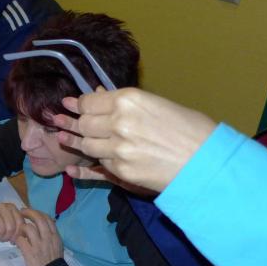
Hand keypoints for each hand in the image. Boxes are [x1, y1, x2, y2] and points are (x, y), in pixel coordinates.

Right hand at [0, 203, 24, 242]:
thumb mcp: (11, 225)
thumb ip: (19, 228)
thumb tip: (25, 237)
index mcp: (12, 207)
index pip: (20, 223)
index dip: (17, 235)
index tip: (12, 239)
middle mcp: (3, 206)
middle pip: (10, 228)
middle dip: (7, 236)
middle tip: (3, 238)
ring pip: (1, 230)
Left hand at [15, 209, 62, 265]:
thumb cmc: (53, 261)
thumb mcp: (57, 245)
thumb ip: (50, 235)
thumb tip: (43, 225)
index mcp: (55, 236)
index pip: (47, 218)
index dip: (38, 212)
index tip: (31, 211)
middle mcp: (48, 238)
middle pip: (38, 218)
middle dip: (28, 212)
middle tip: (21, 212)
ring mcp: (38, 245)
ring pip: (28, 227)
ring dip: (21, 228)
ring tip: (19, 232)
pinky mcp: (30, 252)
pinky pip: (20, 240)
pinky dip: (17, 239)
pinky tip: (17, 243)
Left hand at [53, 87, 215, 191]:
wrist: (208, 162)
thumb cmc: (192, 129)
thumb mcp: (159, 105)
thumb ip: (127, 103)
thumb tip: (101, 94)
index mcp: (129, 100)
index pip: (91, 101)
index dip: (78, 103)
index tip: (70, 103)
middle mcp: (118, 122)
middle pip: (84, 123)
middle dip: (71, 121)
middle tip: (59, 119)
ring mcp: (117, 148)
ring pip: (87, 145)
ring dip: (73, 141)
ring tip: (62, 137)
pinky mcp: (121, 171)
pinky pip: (99, 166)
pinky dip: (87, 166)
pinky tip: (73, 167)